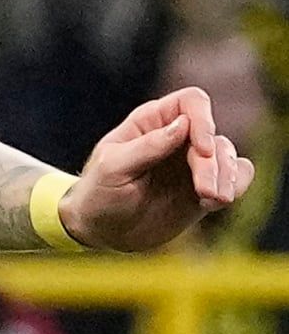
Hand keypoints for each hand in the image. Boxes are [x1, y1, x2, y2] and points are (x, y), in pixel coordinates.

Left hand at [63, 86, 248, 250]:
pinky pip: (237, 177)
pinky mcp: (206, 186)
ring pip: (228, 156)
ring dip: (226, 178)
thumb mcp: (113, 168)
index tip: (201, 149)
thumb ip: (147, 146)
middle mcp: (179, 136)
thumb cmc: (98, 194)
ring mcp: (193, 162)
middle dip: (212, 164)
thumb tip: (183, 125)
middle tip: (203, 192)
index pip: (191, 102)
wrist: (101, 231)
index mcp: (152, 121)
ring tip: (212, 201)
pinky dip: (235, 186)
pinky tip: (215, 203)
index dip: (203, 120)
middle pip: (212, 136)